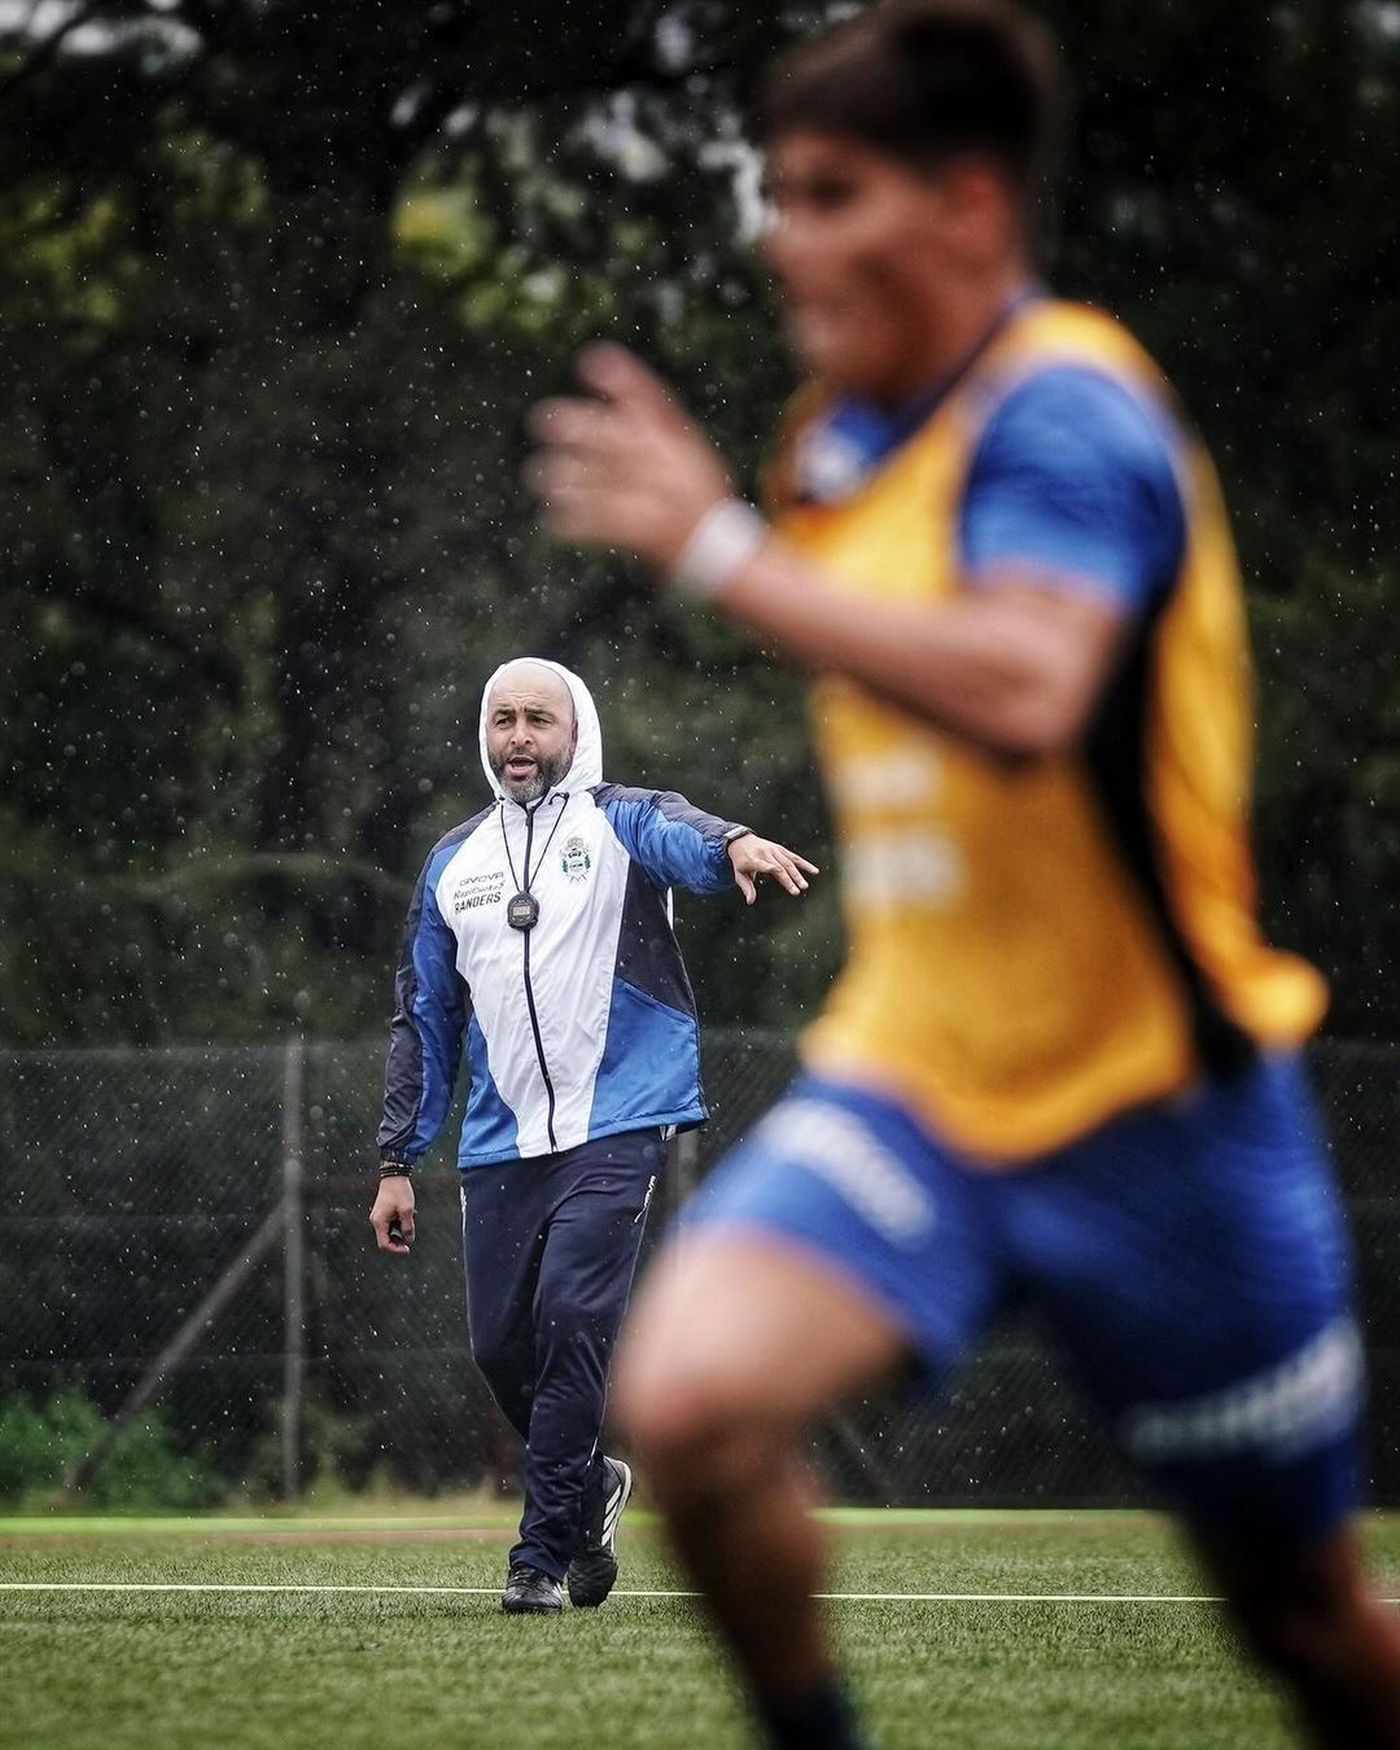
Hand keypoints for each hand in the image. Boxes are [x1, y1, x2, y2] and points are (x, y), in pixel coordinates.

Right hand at [370, 1176, 415, 1255]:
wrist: (394, 1176)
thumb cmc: (400, 1192)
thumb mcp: (407, 1210)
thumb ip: (408, 1227)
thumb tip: (408, 1240)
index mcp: (379, 1222)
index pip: (384, 1244)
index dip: (395, 1249)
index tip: (407, 1249)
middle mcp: (376, 1221)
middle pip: (386, 1240)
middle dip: (398, 1241)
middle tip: (410, 1237)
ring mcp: (379, 1217)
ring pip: (389, 1232)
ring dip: (399, 1232)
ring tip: (410, 1222)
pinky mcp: (383, 1213)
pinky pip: (390, 1225)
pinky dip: (398, 1225)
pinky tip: (407, 1217)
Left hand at [526, 344, 734, 572]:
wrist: (719, 550)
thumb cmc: (699, 495)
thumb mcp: (689, 449)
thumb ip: (656, 417)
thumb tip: (609, 375)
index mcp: (674, 440)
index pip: (649, 399)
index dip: (621, 377)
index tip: (589, 360)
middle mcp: (664, 464)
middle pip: (613, 437)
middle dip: (575, 426)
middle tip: (541, 420)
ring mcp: (654, 497)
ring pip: (597, 480)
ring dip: (563, 476)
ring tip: (539, 475)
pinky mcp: (645, 531)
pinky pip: (598, 524)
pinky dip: (571, 522)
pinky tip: (552, 521)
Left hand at [726, 833, 819, 905]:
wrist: (741, 840)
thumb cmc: (740, 861)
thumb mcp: (738, 874)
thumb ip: (746, 888)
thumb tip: (750, 902)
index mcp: (753, 860)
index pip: (764, 865)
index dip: (771, 868)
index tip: (780, 875)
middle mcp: (765, 854)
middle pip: (780, 867)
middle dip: (789, 879)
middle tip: (797, 891)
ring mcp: (774, 850)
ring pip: (788, 862)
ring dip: (798, 874)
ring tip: (805, 886)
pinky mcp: (780, 849)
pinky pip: (794, 857)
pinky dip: (805, 864)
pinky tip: (815, 871)